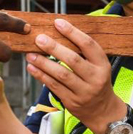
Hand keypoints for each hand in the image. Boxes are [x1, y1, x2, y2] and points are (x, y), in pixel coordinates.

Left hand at [25, 19, 125, 133]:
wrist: (102, 111)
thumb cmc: (96, 81)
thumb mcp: (98, 66)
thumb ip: (83, 53)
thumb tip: (59, 32)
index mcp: (102, 65)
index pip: (88, 45)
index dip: (73, 32)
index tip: (58, 22)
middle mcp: (95, 78)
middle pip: (73, 60)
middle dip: (54, 48)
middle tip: (39, 38)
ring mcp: (84, 91)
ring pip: (61, 74)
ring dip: (43, 63)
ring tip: (30, 54)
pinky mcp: (72, 101)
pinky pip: (54, 86)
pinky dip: (41, 76)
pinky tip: (32, 67)